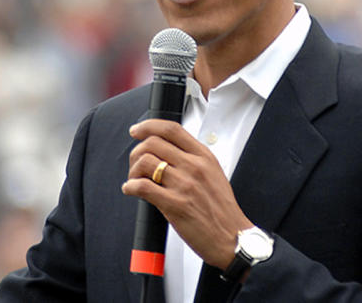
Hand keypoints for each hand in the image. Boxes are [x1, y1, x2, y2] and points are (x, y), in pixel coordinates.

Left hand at [122, 119, 252, 268]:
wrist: (231, 235)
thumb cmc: (221, 208)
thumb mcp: (214, 174)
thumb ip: (193, 160)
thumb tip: (165, 152)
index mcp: (204, 156)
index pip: (172, 129)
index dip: (149, 126)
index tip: (136, 130)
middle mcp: (194, 166)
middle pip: (154, 143)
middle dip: (137, 151)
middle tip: (136, 164)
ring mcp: (185, 184)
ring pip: (145, 162)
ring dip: (133, 171)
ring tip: (135, 180)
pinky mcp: (174, 204)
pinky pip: (142, 187)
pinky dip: (130, 187)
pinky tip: (131, 191)